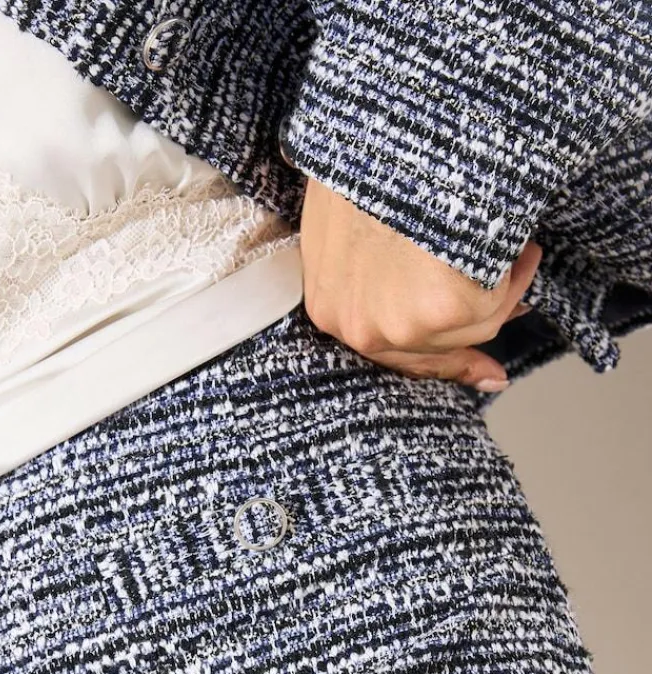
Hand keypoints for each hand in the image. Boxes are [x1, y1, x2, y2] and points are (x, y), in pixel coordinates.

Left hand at [299, 175, 542, 391]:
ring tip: (517, 244)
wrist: (391, 125)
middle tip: (518, 295)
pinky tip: (521, 243)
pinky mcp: (441, 312)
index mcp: (328, 304)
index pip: (390, 352)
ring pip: (469, 325)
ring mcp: (397, 325)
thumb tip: (409, 269)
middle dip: (481, 319)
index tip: (487, 374)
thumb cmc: (372, 154)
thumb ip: (369, 259)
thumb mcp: (350, 214)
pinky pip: (492, 303)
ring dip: (501, 285)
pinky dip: (513, 273)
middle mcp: (357, 327)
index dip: (444, 359)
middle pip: (434, 347)